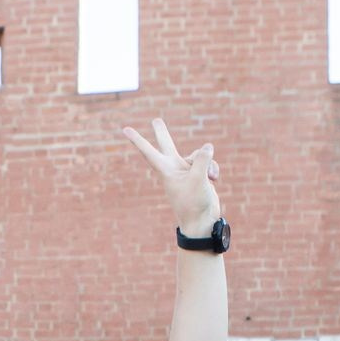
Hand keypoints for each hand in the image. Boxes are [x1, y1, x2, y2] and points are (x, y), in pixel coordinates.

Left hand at [120, 118, 222, 240]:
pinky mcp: (199, 174)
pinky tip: (215, 180)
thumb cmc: (194, 203)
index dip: (138, 140)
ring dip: (208, 164)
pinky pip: (208, 163)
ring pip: (198, 155)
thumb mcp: (198, 179)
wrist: (202, 221)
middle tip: (155, 120)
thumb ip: (202, 159)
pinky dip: (213, 169)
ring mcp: (187, 170)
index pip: (149, 152)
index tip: (124, 129)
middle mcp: (174, 168)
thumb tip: (208, 146)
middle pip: (167, 145)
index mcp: (166, 170)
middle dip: (162, 132)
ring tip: (211, 178)